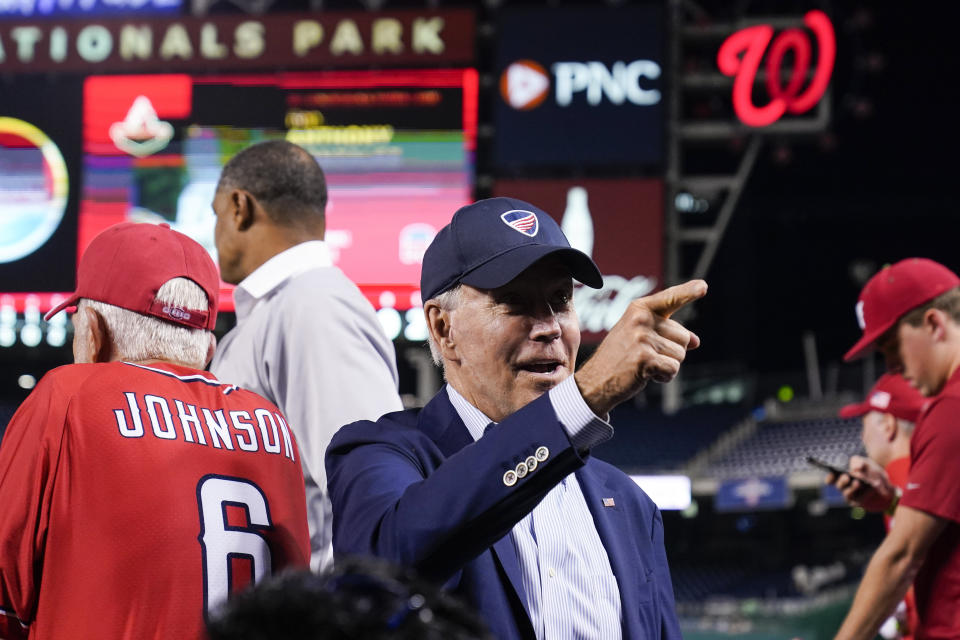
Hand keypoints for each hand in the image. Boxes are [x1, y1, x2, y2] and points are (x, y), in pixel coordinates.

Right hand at [575, 280, 706, 416]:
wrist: (595, 381)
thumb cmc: (619, 358)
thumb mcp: (640, 337)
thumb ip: (667, 333)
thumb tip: (696, 341)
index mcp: (638, 309)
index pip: (669, 298)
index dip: (688, 292)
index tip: (703, 286)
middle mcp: (641, 320)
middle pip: (684, 336)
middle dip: (672, 351)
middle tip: (645, 356)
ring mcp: (642, 338)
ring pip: (680, 355)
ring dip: (667, 366)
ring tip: (644, 365)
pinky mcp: (645, 358)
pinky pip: (673, 369)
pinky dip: (665, 377)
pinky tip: (646, 376)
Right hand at [826, 455, 895, 511]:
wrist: (880, 479)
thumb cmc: (867, 468)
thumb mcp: (864, 462)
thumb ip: (858, 462)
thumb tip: (855, 468)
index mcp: (839, 475)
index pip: (830, 479)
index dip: (830, 478)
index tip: (833, 474)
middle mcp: (842, 486)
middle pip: (838, 485)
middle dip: (842, 481)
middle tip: (846, 477)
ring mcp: (849, 494)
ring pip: (847, 493)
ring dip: (851, 488)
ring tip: (857, 483)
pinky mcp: (857, 501)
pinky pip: (858, 498)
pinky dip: (864, 493)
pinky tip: (868, 487)